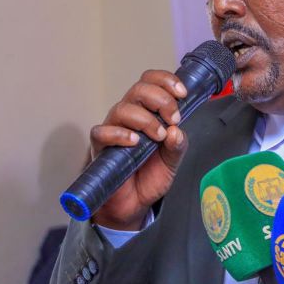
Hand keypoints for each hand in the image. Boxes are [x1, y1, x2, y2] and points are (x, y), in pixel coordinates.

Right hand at [90, 70, 188, 229]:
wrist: (134, 203)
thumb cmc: (150, 175)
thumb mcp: (173, 160)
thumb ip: (178, 144)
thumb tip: (176, 130)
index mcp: (147, 111)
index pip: (151, 81)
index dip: (166, 81)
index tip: (182, 94)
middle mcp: (129, 115)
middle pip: (139, 89)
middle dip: (161, 100)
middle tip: (173, 119)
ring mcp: (113, 129)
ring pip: (123, 108)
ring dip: (145, 119)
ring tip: (157, 136)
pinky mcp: (100, 146)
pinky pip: (102, 132)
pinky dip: (120, 134)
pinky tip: (134, 142)